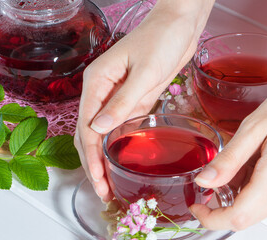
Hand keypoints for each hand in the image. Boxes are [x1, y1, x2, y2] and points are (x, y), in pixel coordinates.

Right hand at [74, 0, 214, 200]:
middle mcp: (101, 90)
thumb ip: (122, 102)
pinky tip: (122, 160)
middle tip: (103, 190)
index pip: (86, 127)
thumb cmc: (161, 39)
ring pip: (104, 132)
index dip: (91, 157)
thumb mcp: (144, 72)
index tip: (99, 181)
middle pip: (89, 133)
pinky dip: (119, 144)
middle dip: (94, 163)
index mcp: (96, 82)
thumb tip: (99, 130)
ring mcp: (116, 95)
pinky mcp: (132, 98)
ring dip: (104, 157)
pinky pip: (121, 125)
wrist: (179, 24)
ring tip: (109, 181)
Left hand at [190, 49, 266, 230]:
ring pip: (262, 207)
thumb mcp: (253, 126)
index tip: (198, 207)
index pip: (238, 217)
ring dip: (246, 190)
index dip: (212, 218)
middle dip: (227, 200)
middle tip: (221, 173)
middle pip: (249, 215)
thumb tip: (204, 182)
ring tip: (253, 157)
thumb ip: (228, 160)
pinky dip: (264, 187)